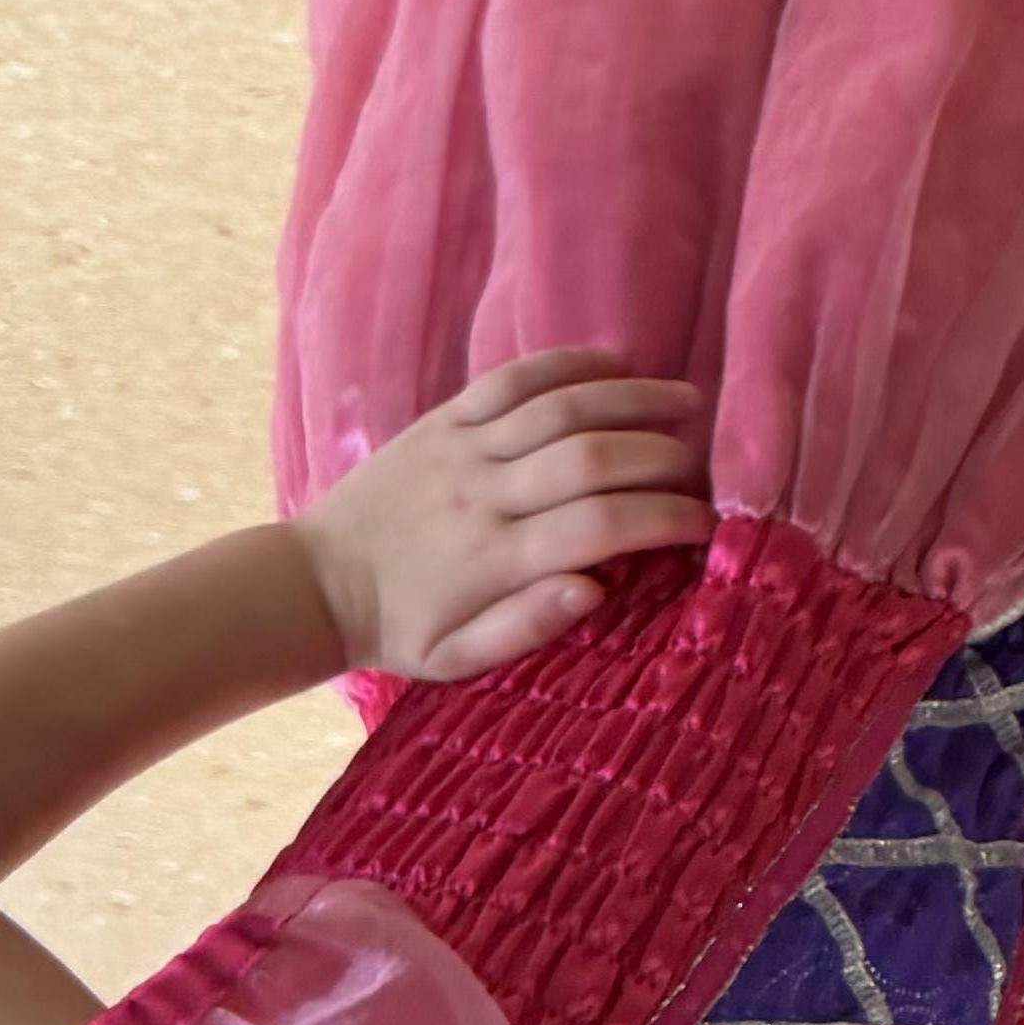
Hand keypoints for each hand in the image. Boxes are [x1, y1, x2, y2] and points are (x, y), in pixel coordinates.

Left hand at [289, 349, 713, 681]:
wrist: (317, 582)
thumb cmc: (401, 628)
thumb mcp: (456, 661)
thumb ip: (525, 628)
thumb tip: (596, 587)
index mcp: (493, 560)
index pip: (601, 527)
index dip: (665, 519)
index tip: (706, 525)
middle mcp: (483, 495)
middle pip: (592, 459)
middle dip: (663, 457)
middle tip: (704, 469)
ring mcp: (462, 448)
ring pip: (560, 408)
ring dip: (632, 399)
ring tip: (686, 401)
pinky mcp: (443, 418)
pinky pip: (512, 379)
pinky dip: (568, 364)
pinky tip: (617, 363)